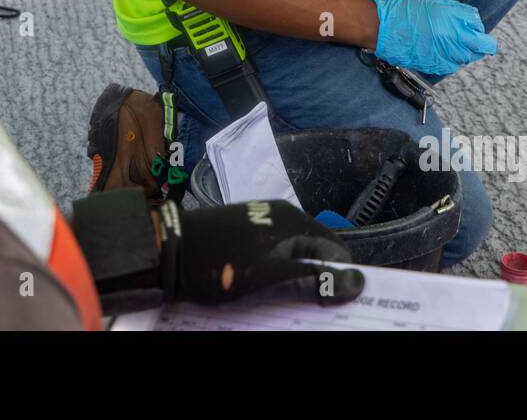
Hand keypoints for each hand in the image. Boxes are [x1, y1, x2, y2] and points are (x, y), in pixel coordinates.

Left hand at [159, 200, 364, 305]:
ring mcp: (262, 224)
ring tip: (290, 305)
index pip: (336, 249)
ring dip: (296, 280)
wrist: (169, 249)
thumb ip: (314, 279)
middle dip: (318, 280)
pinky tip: (268, 292)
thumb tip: (358, 283)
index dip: (341, 276)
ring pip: (293, 256)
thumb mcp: (270, 276)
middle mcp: (281, 216)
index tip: (339, 306)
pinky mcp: (246, 233)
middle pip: (315, 252)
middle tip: (313, 310)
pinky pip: (274, 255)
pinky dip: (277, 274)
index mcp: (293, 221)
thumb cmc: (220, 263)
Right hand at [372, 0, 496, 75]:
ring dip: (460, 51)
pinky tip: (437, 48)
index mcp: (456, 28)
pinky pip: (450, 65)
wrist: (385, 29)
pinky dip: (448, 58)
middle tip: (460, 34)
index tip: (473, 29)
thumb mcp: (438, 4)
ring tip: (445, 40)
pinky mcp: (434, 67)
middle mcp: (453, 46)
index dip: (480, 32)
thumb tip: (474, 22)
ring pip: (464, 59)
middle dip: (473, 43)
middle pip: (478, 51)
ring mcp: (444, 59)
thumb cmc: (409, 13)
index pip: (484, 39)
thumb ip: (461, 13)